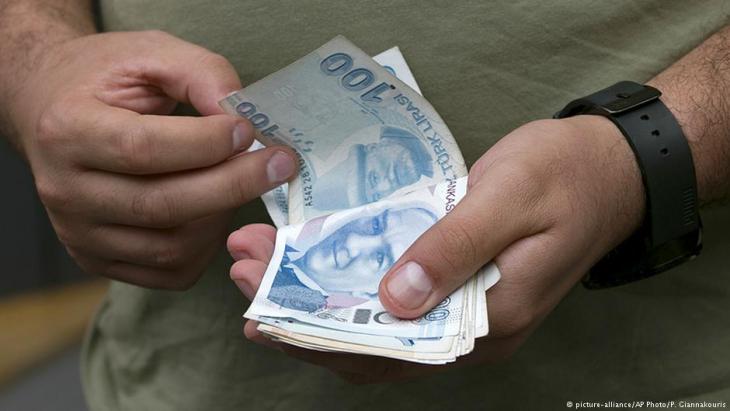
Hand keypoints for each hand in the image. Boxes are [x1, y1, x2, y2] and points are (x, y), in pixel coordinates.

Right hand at [10, 31, 296, 288]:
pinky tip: (216, 209)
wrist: (54, 111)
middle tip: (280, 163)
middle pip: (162, 205)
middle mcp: (64, 192)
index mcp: (67, 130)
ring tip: (239, 179)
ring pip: (171, 247)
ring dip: (222, 215)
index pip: (144, 148)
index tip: (249, 131)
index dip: (205, 144)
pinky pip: (170, 271)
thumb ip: (202, 74)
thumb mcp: (151, 52)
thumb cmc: (106, 80)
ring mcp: (80, 235)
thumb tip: (245, 121)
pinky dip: (207, 245)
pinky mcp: (100, 260)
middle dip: (233, 185)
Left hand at [228, 115, 644, 380]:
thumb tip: (393, 299)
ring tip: (261, 267)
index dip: (318, 336)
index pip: (388, 350)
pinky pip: (393, 299)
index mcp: (487, 321)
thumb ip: (454, 248)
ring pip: (377, 323)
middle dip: (301, 316)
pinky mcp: (457, 283)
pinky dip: (348, 286)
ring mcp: (463, 309)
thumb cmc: (565, 176)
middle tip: (244, 274)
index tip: (261, 310)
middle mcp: (470, 328)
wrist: (610, 169)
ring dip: (317, 301)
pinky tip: (314, 266)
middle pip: (372, 342)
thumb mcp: (508, 199)